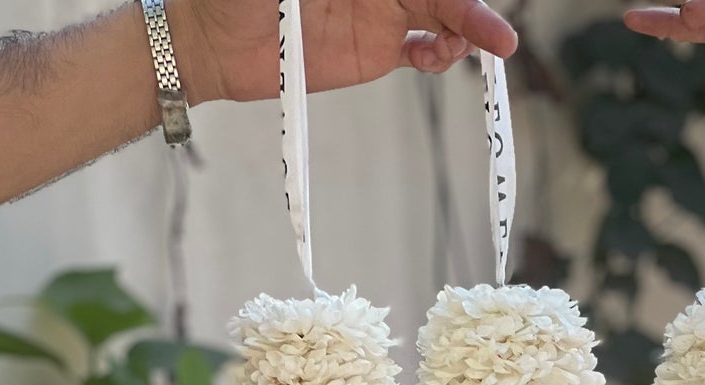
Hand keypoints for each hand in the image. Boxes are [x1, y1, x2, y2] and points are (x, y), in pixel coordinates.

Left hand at [169, 0, 518, 104]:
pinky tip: (440, 59)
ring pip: (442, 11)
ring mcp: (382, 9)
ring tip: (468, 46)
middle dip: (467, 2)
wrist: (210, 41)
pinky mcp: (377, 48)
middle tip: (493, 32)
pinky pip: (423, 47)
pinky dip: (441, 54)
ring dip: (465, 26)